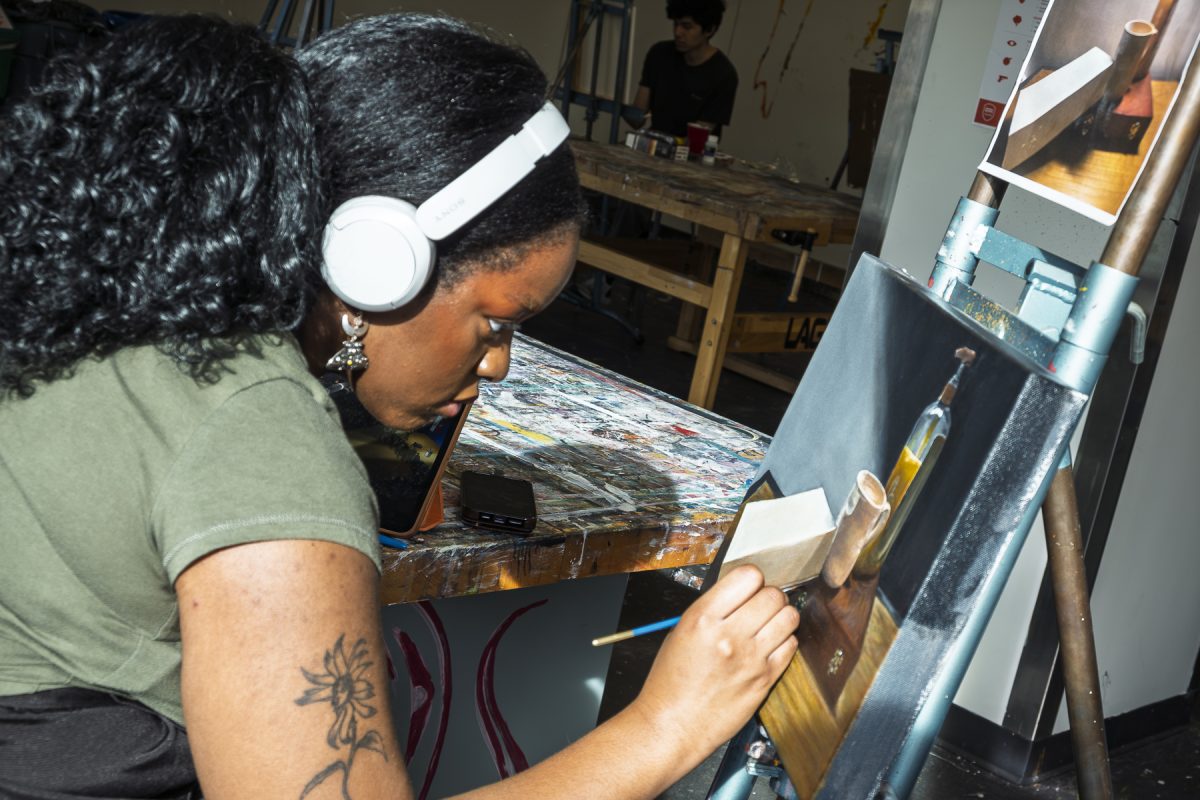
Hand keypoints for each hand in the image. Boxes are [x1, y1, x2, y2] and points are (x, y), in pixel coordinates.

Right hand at [631, 565, 797, 757]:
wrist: (673, 725)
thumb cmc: (671, 682)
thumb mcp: (681, 631)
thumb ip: (712, 609)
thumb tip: (740, 593)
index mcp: (703, 618)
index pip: (748, 576)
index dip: (751, 578)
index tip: (749, 586)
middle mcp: (730, 635)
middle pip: (773, 595)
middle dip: (769, 596)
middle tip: (760, 605)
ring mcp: (751, 658)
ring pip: (789, 617)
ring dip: (781, 615)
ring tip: (768, 623)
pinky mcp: (765, 680)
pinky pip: (791, 646)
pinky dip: (784, 641)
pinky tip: (770, 645)